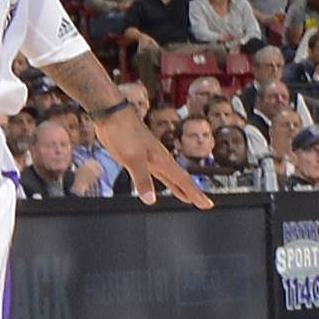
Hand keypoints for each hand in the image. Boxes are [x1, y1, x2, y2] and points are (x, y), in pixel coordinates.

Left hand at [89, 107, 208, 208]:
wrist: (111, 114)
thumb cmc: (123, 131)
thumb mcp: (132, 158)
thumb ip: (142, 180)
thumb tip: (151, 200)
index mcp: (161, 160)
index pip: (183, 180)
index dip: (195, 193)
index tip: (207, 204)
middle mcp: (159, 158)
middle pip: (180, 178)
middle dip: (192, 192)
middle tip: (203, 203)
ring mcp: (150, 156)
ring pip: (169, 175)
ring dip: (179, 187)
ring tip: (186, 197)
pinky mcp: (139, 155)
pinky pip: (157, 172)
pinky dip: (163, 180)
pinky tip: (160, 181)